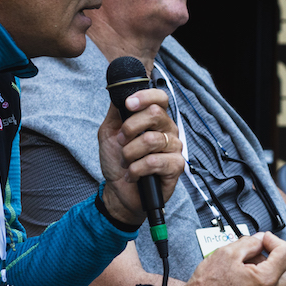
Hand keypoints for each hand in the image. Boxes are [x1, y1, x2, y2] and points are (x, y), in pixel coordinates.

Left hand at [98, 87, 182, 224]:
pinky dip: (136, 169)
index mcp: (155, 120)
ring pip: (152, 140)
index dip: (145, 97)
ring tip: (126, 161)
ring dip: (130, 153)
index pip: (159, 98)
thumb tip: (119, 93)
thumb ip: (116, 112)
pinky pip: (155, 161)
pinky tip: (133, 174)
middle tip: (121, 141)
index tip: (128, 104)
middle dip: (130, 128)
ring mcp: (174, 148)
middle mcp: (168, 131)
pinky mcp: (176, 167)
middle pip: (155, 114)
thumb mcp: (109, 132)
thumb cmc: (117, 162)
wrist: (118, 192)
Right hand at [174, 232, 285, 285]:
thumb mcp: (226, 253)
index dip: (273, 240)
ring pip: (285, 277)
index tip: (260, 240)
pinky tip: (246, 272)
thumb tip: (260, 240)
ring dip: (274, 264)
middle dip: (280, 252)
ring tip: (248, 261)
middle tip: (261, 248)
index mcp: (266, 280)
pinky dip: (267, 276)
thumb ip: (249, 242)